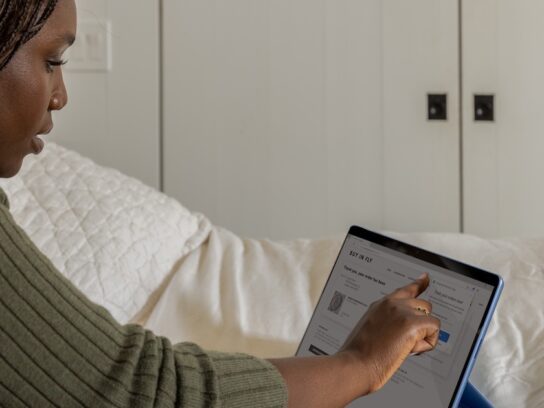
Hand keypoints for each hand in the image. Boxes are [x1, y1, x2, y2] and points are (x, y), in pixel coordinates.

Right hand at [338, 273, 440, 393]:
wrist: (356, 363)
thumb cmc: (359, 353)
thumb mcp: (372, 329)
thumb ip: (388, 321)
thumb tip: (406, 329)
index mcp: (381, 304)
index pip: (406, 290)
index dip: (419, 283)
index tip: (426, 277)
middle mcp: (392, 303)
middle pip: (424, 306)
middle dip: (421, 325)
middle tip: (404, 343)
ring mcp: (402, 311)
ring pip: (430, 320)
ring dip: (423, 336)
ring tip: (403, 348)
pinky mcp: (412, 323)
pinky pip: (434, 331)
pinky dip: (427, 344)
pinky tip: (410, 350)